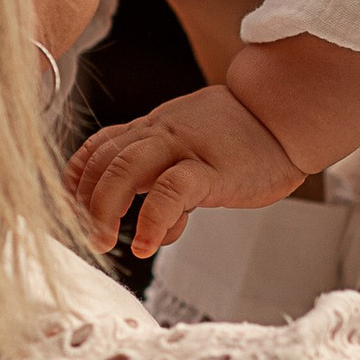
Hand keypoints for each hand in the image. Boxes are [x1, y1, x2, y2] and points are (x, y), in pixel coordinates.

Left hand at [68, 83, 301, 254]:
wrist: (290, 116)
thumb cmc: (245, 139)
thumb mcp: (194, 147)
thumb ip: (168, 176)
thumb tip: (153, 225)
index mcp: (155, 127)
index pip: (100, 146)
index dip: (77, 179)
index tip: (69, 209)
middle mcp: (162, 132)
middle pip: (104, 159)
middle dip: (85, 200)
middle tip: (87, 236)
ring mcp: (186, 147)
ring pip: (126, 168)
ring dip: (105, 208)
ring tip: (103, 241)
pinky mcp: (214, 169)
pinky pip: (172, 190)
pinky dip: (152, 219)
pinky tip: (148, 243)